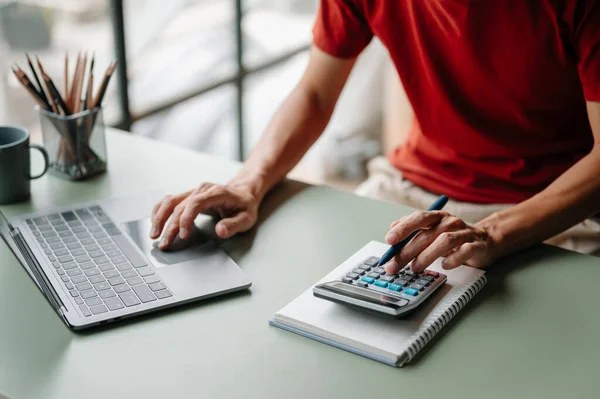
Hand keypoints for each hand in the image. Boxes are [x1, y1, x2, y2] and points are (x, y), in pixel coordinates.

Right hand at [150, 183, 258, 249]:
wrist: (243, 192)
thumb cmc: (244, 206)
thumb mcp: (246, 218)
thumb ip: (234, 225)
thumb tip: (220, 231)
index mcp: (216, 193)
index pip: (196, 203)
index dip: (186, 219)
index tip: (183, 235)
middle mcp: (202, 190)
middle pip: (180, 206)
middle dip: (170, 226)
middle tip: (165, 244)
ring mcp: (194, 191)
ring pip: (170, 201)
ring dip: (160, 218)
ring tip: (154, 235)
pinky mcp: (188, 195)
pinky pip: (170, 200)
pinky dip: (160, 210)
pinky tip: (155, 221)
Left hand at [383, 211, 500, 273]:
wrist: (486, 240)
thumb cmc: (454, 236)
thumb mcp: (432, 230)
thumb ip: (413, 230)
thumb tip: (392, 228)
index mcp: (437, 217)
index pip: (418, 218)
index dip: (403, 228)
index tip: (389, 240)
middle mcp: (450, 222)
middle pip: (426, 234)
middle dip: (407, 250)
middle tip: (394, 264)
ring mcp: (464, 233)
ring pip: (444, 241)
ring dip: (427, 256)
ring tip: (415, 268)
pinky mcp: (477, 246)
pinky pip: (465, 251)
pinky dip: (453, 259)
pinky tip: (444, 266)